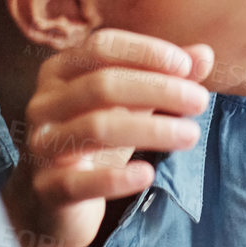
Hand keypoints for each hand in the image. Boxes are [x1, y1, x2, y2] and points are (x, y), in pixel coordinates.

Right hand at [3, 29, 213, 246]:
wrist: (54, 200)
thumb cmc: (98, 136)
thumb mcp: (132, 102)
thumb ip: (167, 76)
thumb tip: (205, 55)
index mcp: (60, 70)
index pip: (102, 46)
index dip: (146, 52)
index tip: (187, 67)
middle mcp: (44, 102)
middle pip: (103, 85)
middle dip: (158, 89)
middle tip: (200, 101)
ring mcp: (41, 144)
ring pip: (96, 129)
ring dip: (152, 129)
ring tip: (190, 135)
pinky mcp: (46, 188)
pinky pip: (79, 181)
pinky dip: (116, 177)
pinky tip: (148, 174)